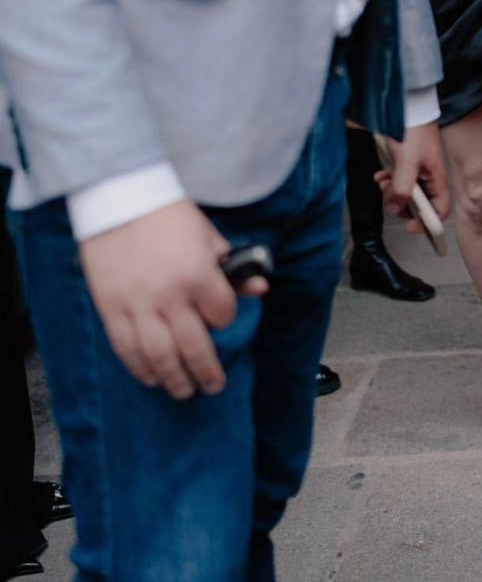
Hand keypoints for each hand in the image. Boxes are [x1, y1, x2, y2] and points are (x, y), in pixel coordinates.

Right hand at [79, 199, 264, 400]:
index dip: (225, 319)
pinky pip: (127, 349)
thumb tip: (259, 288)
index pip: (222, 314)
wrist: (120, 199)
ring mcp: (139, 306)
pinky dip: (140, 368)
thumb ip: (232, 266)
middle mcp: (170, 296)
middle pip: (194, 347)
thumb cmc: (169, 215)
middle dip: (207, 372)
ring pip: (160, 357)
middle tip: (213, 386)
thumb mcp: (209, 235)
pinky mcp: (112, 309)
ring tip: (184, 391)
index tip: (221, 319)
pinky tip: (151, 377)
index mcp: (198, 274)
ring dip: (174, 379)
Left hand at [374, 122, 450, 232]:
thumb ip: (402, 189)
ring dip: (392, 192)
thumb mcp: (407, 162)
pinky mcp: (404, 163)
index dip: (427, 224)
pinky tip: (381, 174)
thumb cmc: (412, 130)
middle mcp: (428, 178)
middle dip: (402, 205)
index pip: (440, 211)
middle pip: (419, 206)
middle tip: (390, 196)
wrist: (405, 106)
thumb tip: (395, 209)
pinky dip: (387, 181)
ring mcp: (416, 171)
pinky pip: (396, 181)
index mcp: (436, 179)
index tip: (410, 226)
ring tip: (383, 181)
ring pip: (405, 194)